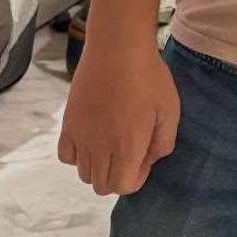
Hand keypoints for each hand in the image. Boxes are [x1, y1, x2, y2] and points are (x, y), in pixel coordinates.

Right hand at [58, 36, 179, 195]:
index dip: (136, 178)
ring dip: (100, 166)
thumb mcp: (170, 111)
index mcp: (127, 147)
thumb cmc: (149, 78)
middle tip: (131, 151)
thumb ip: (163, 143)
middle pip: (101, 185)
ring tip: (114, 142)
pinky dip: (79, 155)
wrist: (117, 49)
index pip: (122, 187)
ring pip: (83, 173)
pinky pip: (66, 156)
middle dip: (118, 176)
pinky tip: (93, 138)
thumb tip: (149, 160)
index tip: (144, 158)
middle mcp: (99, 148)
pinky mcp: (67, 125)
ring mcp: (80, 137)